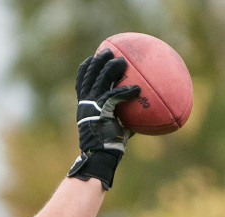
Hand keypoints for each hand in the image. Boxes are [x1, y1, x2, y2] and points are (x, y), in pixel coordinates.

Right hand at [66, 49, 139, 189]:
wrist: (100, 157)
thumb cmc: (110, 145)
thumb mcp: (115, 125)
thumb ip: (123, 114)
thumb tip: (142, 108)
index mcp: (85, 106)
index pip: (81, 82)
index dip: (86, 69)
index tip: (92, 58)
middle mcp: (86, 104)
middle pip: (88, 76)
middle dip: (98, 61)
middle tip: (108, 51)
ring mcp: (92, 107)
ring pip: (99, 81)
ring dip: (111, 69)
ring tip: (122, 61)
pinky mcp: (101, 112)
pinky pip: (114, 97)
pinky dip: (126, 91)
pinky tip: (137, 89)